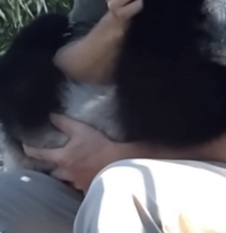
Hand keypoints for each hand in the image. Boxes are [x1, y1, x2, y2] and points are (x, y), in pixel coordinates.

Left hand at [23, 114, 141, 191]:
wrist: (119, 163)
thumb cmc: (100, 145)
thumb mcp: (82, 130)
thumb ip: (65, 123)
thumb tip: (51, 116)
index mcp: (62, 158)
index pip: (39, 154)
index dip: (30, 149)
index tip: (26, 146)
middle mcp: (65, 172)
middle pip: (53, 172)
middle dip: (54, 168)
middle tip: (57, 162)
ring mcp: (76, 183)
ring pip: (67, 181)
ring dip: (68, 176)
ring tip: (74, 170)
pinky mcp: (88, 189)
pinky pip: (80, 187)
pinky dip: (81, 183)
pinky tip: (88, 178)